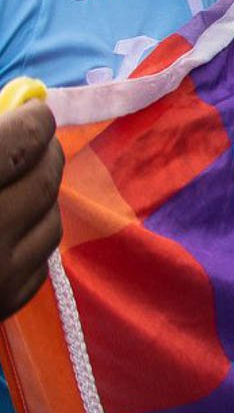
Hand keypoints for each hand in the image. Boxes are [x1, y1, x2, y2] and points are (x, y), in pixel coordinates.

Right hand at [0, 102, 62, 319]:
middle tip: (38, 142)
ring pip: (51, 220)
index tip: (35, 114)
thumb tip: (23, 105)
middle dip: (45, 153)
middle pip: (43, 179)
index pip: (21, 143)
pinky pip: (39, 260)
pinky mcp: (4, 307)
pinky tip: (9, 230)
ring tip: (20, 185)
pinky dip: (30, 238)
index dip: (33, 121)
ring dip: (41, 196)